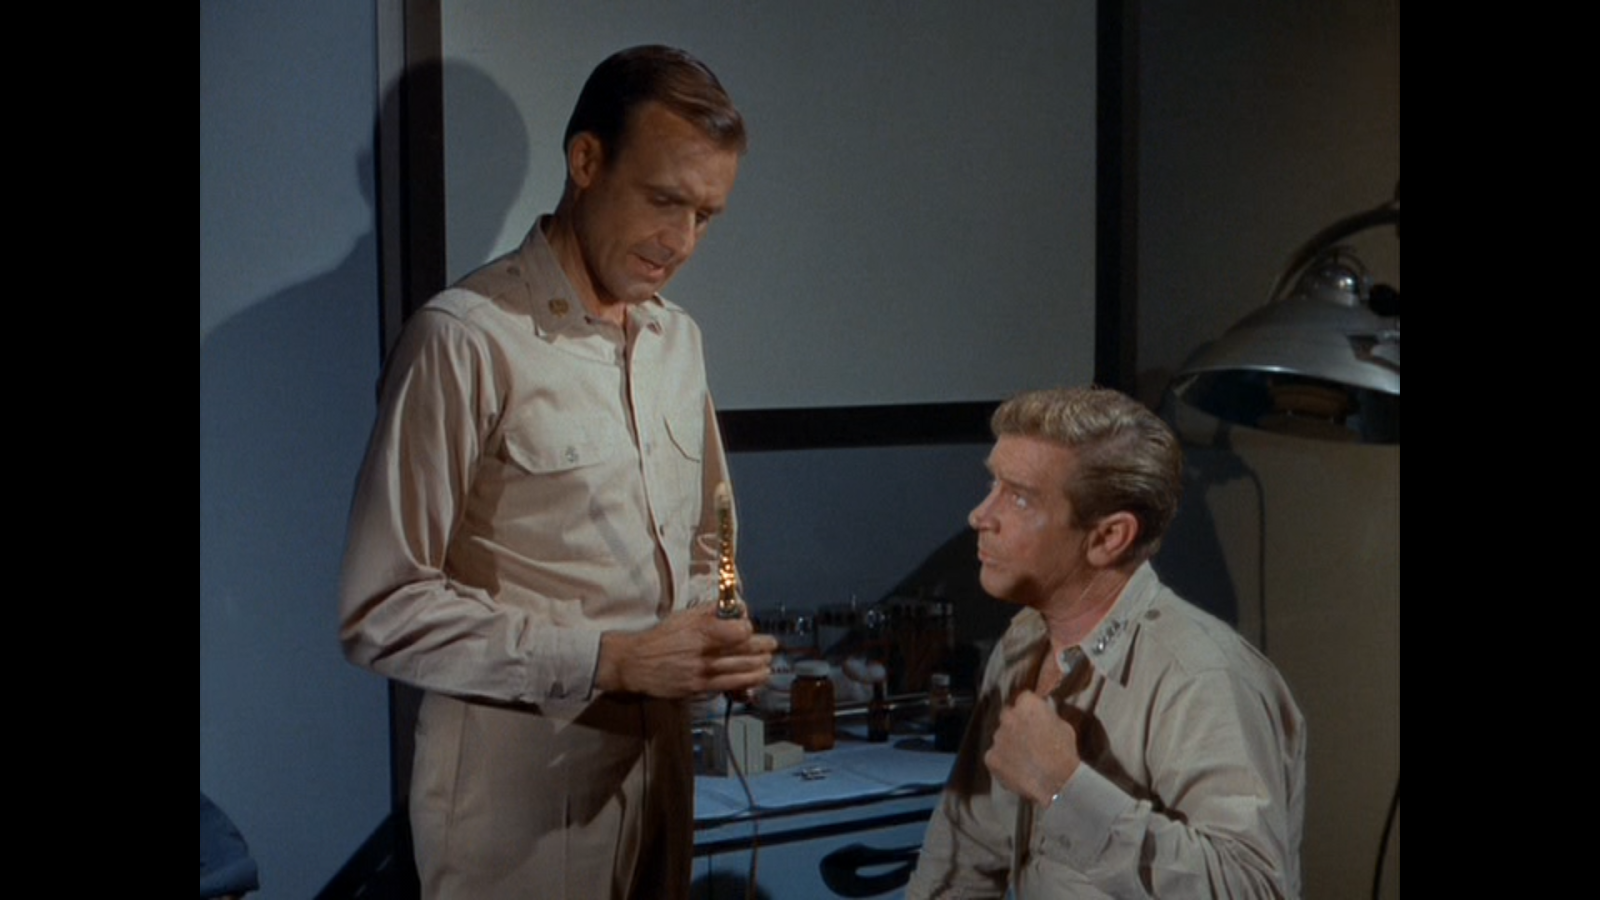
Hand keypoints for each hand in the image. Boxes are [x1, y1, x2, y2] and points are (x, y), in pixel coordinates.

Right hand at [596, 602, 777, 698]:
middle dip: (762, 648)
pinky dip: (745, 683)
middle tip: (771, 645)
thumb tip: (736, 607)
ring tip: (767, 663)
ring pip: (740, 671)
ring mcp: (702, 672)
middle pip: (744, 652)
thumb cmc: (661, 637)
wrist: (636, 663)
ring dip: (759, 667)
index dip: (748, 629)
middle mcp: (704, 652)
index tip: (749, 628)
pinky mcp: (698, 688)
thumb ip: (711, 611)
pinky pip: (727, 686)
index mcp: (701, 631)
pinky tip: (755, 680)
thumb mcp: (684, 616)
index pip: (738, 631)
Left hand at [983, 691, 1080, 805]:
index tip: (1034, 718)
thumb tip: (1042, 711)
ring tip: (1025, 760)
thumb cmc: (1064, 752)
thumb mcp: (1063, 726)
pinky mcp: (990, 757)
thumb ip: (1047, 715)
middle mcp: (1008, 716)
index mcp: (1028, 705)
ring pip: (1001, 737)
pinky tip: (1017, 770)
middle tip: (1027, 739)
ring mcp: (997, 737)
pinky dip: (1003, 762)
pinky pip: (995, 757)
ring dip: (1009, 744)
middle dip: (1015, 724)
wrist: (1058, 782)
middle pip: (1008, 715)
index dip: (1029, 709)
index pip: (1024, 699)